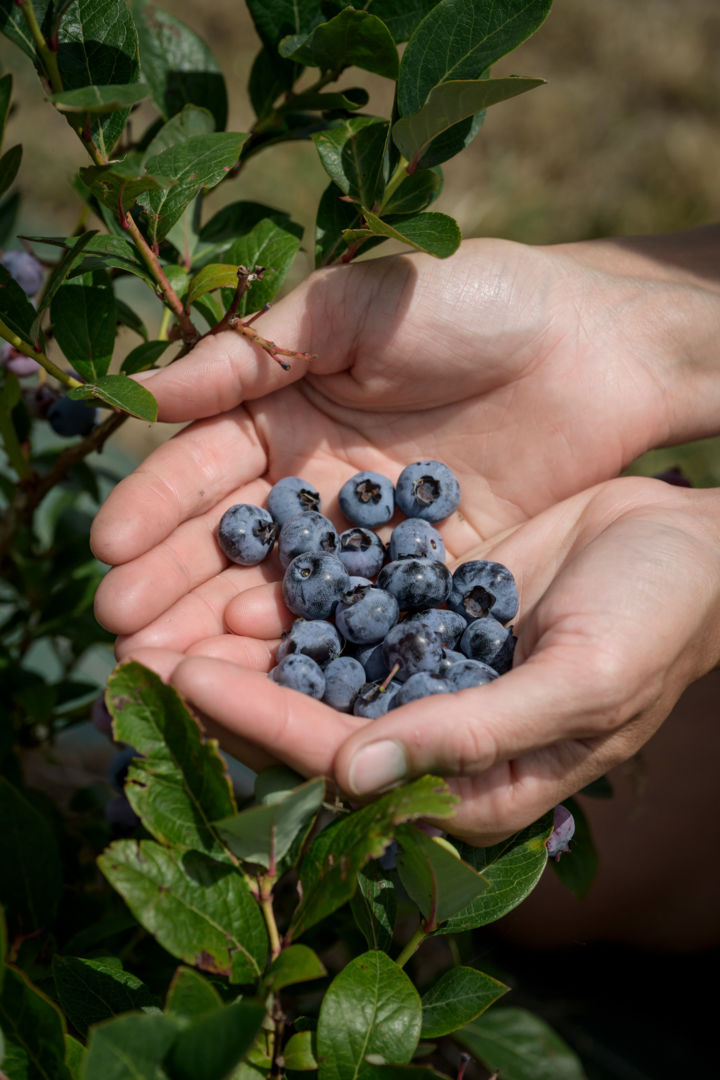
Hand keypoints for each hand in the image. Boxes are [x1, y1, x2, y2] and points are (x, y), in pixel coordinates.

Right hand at [92, 227, 719, 648]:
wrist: (595, 345)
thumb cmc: (472, 301)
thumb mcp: (352, 309)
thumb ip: (252, 353)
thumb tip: (144, 394)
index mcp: (285, 410)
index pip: (204, 467)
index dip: (153, 506)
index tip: (107, 548)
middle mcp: (313, 480)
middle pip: (231, 542)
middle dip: (171, 584)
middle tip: (119, 631)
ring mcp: (367, 535)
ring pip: (284, 588)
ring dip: (221, 628)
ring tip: (161, 667)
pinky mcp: (423, 573)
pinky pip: (359, 614)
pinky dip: (311, 643)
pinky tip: (263, 671)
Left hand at [130, 478, 719, 843]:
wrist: (694, 544)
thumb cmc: (657, 622)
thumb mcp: (581, 681)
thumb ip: (474, 735)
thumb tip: (356, 778)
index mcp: (473, 774)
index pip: (348, 759)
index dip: (264, 726)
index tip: (185, 681)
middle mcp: (434, 723)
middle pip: (310, 714)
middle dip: (226, 685)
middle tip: (134, 644)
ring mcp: (426, 658)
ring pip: (314, 656)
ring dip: (241, 633)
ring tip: (158, 595)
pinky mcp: (426, 598)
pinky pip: (344, 596)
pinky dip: (291, 581)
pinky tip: (235, 550)